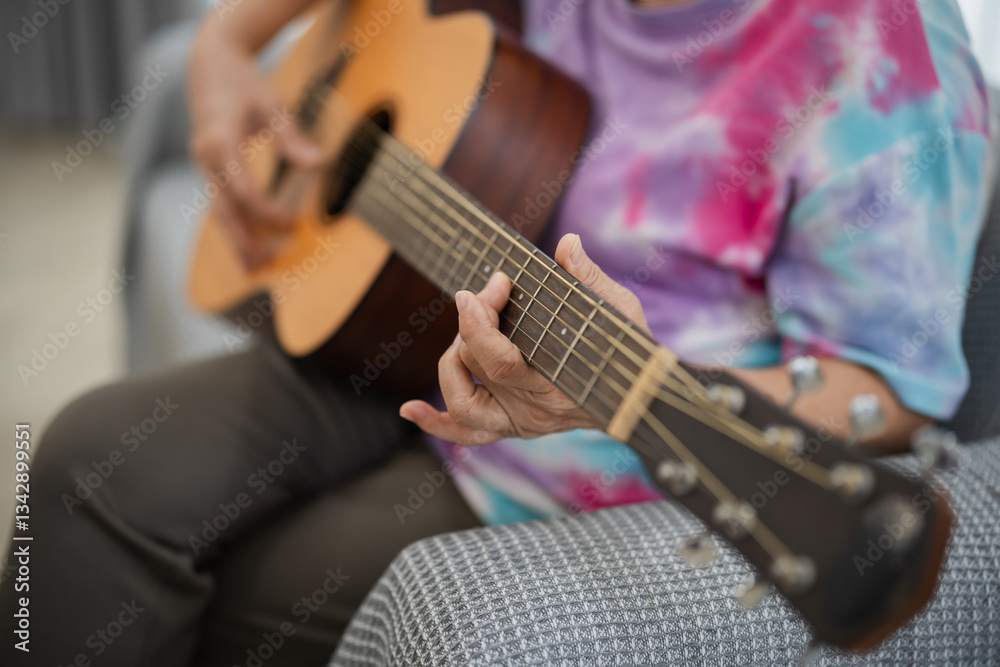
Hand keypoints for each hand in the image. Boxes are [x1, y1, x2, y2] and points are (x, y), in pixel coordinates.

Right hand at [188, 25, 320, 266]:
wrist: (212, 63)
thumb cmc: (246, 82)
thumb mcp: (272, 103)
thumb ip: (292, 136)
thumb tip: (318, 163)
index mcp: (219, 141)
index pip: (243, 190)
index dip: (266, 212)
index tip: (291, 224)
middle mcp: (204, 157)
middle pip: (223, 209)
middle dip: (242, 240)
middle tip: (263, 267)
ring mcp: (203, 165)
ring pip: (218, 211)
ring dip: (236, 240)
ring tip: (255, 268)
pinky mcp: (208, 169)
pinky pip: (220, 203)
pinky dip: (235, 225)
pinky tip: (250, 245)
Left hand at [400, 233, 649, 445]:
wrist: (642, 398)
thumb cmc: (632, 351)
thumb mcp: (620, 311)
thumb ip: (589, 279)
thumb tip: (567, 243)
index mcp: (555, 385)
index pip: (497, 358)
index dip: (479, 321)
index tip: (486, 287)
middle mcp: (532, 411)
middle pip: (476, 365)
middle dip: (475, 317)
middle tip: (494, 287)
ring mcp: (520, 422)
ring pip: (461, 399)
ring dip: (453, 359)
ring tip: (469, 328)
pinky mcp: (513, 427)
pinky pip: (468, 433)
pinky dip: (437, 423)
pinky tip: (410, 408)